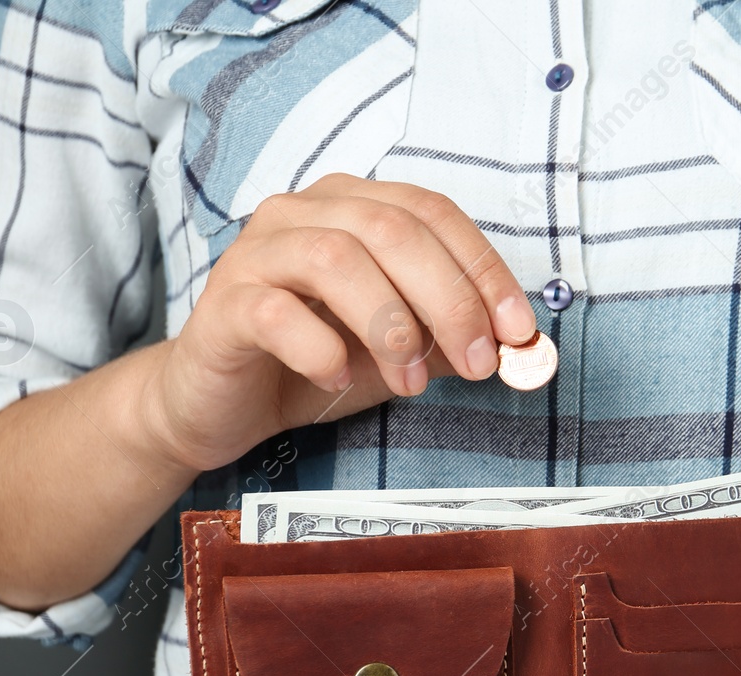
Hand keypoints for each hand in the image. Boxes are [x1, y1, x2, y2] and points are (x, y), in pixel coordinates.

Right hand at [140, 173, 537, 471]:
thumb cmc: (315, 363)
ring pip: (336, 259)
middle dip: (448, 300)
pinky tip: (337, 380)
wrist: (220, 404)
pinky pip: (277, 313)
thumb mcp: (401, 350)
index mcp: (351, 206)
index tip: (518, 330)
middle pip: (391, 229)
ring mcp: (256, 253)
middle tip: (476, 363)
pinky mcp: (223, 304)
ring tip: (408, 383)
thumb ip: (453, 339)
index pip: (431, 212)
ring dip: (390, 327)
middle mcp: (302, 213)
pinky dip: (321, 350)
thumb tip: (520, 346)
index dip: (482, 268)